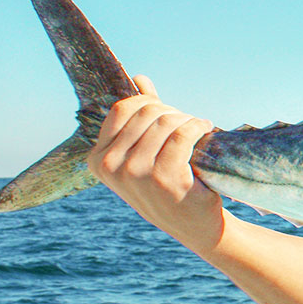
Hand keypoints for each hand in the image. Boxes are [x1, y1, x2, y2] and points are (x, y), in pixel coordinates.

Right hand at [87, 75, 223, 252]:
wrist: (194, 224)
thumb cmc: (169, 184)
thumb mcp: (145, 152)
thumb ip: (140, 116)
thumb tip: (139, 79)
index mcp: (97, 159)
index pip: (122, 109)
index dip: (150, 104)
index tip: (169, 116)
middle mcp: (110, 166)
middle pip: (146, 112)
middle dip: (172, 112)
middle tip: (188, 123)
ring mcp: (135, 174)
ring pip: (165, 122)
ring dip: (187, 120)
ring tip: (198, 128)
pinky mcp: (164, 178)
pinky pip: (182, 135)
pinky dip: (197, 127)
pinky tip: (206, 130)